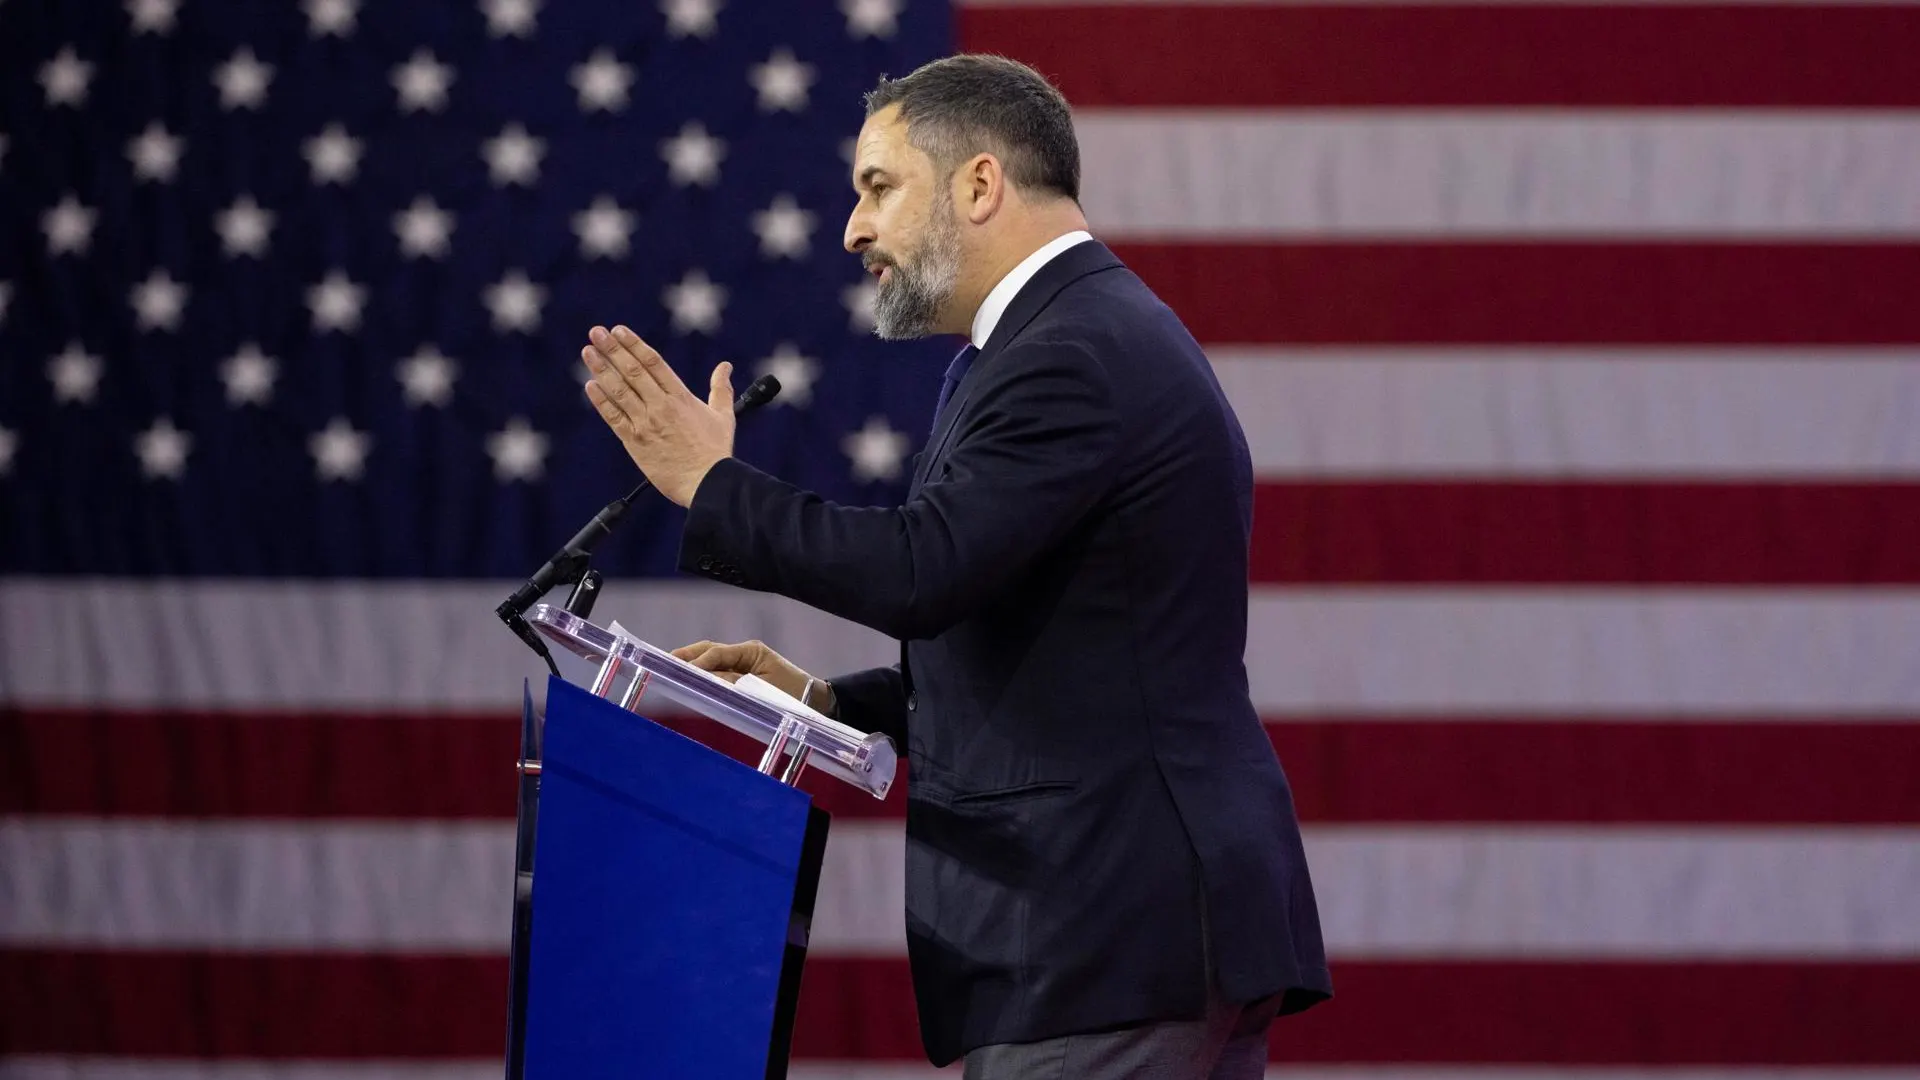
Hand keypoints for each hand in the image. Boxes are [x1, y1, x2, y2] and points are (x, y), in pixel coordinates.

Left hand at [582, 324, 734, 506]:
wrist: (706, 483)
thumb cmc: (716, 452)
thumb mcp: (724, 416)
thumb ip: (721, 389)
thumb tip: (725, 367)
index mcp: (681, 397)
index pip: (654, 362)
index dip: (634, 344)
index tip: (619, 330)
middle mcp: (661, 406)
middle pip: (633, 371)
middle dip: (613, 349)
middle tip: (597, 332)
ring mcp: (646, 423)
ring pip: (620, 391)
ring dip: (602, 369)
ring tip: (588, 352)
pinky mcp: (635, 442)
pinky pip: (614, 418)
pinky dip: (601, 401)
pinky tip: (590, 385)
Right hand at [673, 639, 835, 716]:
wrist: (815, 700)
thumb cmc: (794, 696)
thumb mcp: (764, 691)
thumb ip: (735, 685)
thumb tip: (708, 680)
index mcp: (752, 651)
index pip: (717, 653)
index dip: (698, 663)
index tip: (681, 671)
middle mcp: (745, 652)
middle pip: (709, 649)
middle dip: (686, 656)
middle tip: (663, 663)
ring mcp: (743, 660)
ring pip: (710, 656)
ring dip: (691, 662)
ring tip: (668, 669)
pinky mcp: (742, 671)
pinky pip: (717, 668)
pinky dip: (702, 671)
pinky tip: (687, 678)